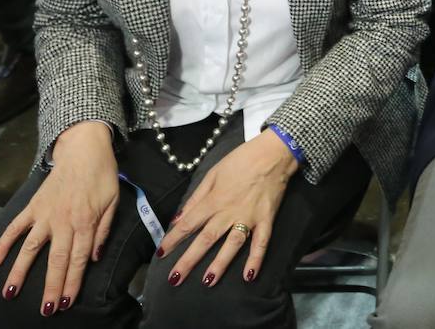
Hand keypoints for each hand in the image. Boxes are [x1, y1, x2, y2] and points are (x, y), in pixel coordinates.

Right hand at [0, 121, 118, 313]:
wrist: (84, 149)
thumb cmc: (103, 176)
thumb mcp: (114, 201)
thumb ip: (104, 230)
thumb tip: (95, 257)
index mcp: (86, 222)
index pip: (79, 259)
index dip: (73, 282)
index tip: (67, 302)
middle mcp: (64, 221)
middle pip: (57, 260)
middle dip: (51, 286)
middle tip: (46, 310)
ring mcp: (45, 214)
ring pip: (30, 248)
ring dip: (20, 272)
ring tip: (10, 293)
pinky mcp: (33, 207)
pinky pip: (15, 228)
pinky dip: (3, 244)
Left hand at [157, 131, 298, 287]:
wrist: (274, 153)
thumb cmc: (241, 160)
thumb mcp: (213, 173)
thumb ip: (196, 197)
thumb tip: (178, 218)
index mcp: (214, 200)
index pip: (188, 224)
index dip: (173, 239)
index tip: (161, 253)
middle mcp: (229, 212)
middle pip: (206, 239)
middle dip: (189, 260)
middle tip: (175, 279)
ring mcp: (249, 217)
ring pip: (232, 244)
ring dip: (220, 264)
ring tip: (208, 281)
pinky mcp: (266, 220)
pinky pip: (261, 243)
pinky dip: (256, 260)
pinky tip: (250, 277)